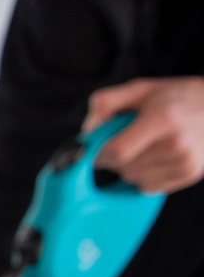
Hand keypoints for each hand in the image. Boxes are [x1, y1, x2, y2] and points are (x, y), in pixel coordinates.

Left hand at [85, 77, 203, 193]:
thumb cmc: (174, 97)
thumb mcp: (140, 88)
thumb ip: (106, 102)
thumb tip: (87, 130)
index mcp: (162, 118)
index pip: (118, 152)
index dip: (100, 154)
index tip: (96, 149)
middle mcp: (176, 142)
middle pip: (123, 168)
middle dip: (114, 158)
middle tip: (126, 141)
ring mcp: (185, 160)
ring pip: (133, 179)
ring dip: (129, 167)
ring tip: (144, 147)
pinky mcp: (190, 173)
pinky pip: (149, 187)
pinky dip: (144, 176)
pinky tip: (156, 158)